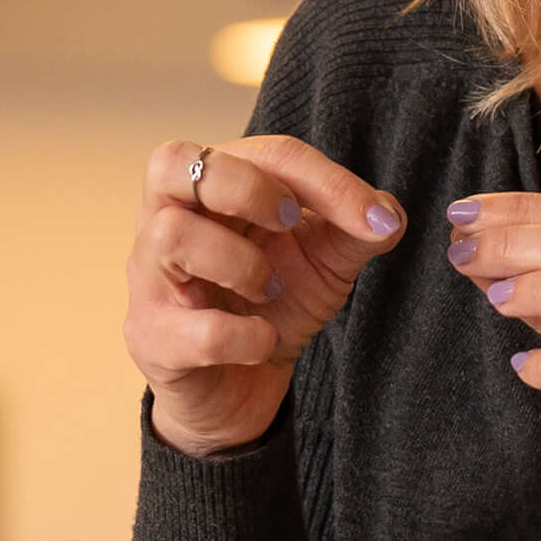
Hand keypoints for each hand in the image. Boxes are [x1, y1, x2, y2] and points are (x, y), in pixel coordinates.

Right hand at [127, 137, 408, 455]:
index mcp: (213, 189)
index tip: (375, 219)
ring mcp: (151, 278)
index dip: (326, 179)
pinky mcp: (153, 338)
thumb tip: (389, 213)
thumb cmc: (273, 306)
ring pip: (170, 233)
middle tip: (290, 224)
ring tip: (269, 289)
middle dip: (249, 188)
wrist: (240, 388)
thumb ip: (358, 231)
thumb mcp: (326, 262)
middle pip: (175, 161)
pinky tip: (263, 341)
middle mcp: (167, 220)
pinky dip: (244, 337)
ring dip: (238, 261)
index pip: (263, 153)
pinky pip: (193, 329)